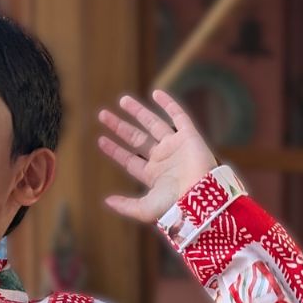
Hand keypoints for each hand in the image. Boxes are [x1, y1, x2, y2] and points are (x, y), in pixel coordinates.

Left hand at [97, 89, 216, 222]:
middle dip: (120, 127)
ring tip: (122, 101)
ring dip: (138, 112)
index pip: (130, 160)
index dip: (115, 150)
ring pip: (153, 124)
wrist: (200, 196)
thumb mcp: (144, 209)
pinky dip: (169, 105)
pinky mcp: (190, 136)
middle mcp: (163, 159)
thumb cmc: (174, 206)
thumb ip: (126, 205)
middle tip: (102, 115)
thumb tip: (107, 201)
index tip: (101, 140)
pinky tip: (156, 93)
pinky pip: (179, 116)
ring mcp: (176, 146)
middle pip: (137, 139)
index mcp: (153, 176)